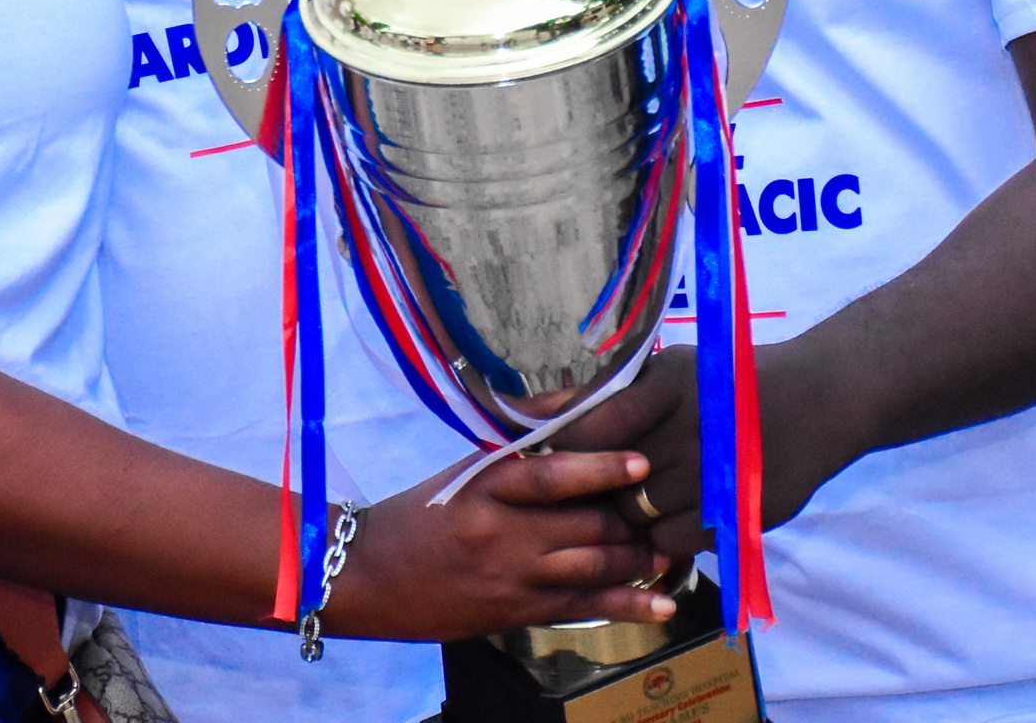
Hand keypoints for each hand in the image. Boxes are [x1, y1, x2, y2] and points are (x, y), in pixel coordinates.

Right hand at [326, 449, 673, 641]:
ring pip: (590, 567)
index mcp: (485, 485)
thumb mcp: (461, 473)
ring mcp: (510, 577)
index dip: (601, 468)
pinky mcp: (515, 613)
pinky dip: (625, 606)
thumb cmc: (417, 515)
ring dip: (636, 560)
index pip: (551, 475)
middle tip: (667, 507)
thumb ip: (516, 453)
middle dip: (631, 519)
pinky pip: (581, 609)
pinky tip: (661, 607)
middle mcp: (501, 531)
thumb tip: (576, 420)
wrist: (367, 576)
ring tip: (669, 551)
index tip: (640, 460)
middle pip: (583, 524)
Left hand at [557, 343, 865, 554]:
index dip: (565, 449)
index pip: (590, 427)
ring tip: (636, 497)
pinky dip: (663, 534)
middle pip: (610, 478)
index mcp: (666, 384)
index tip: (557, 455)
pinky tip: (670, 514)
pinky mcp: (738, 512)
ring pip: (638, 514)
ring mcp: (717, 474)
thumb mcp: (664, 371)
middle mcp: (690, 427)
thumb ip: (600, 395)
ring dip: (628, 512)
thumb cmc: (721, 384)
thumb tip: (530, 410)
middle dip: (595, 486)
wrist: (811, 404)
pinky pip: (673, 540)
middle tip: (596, 482)